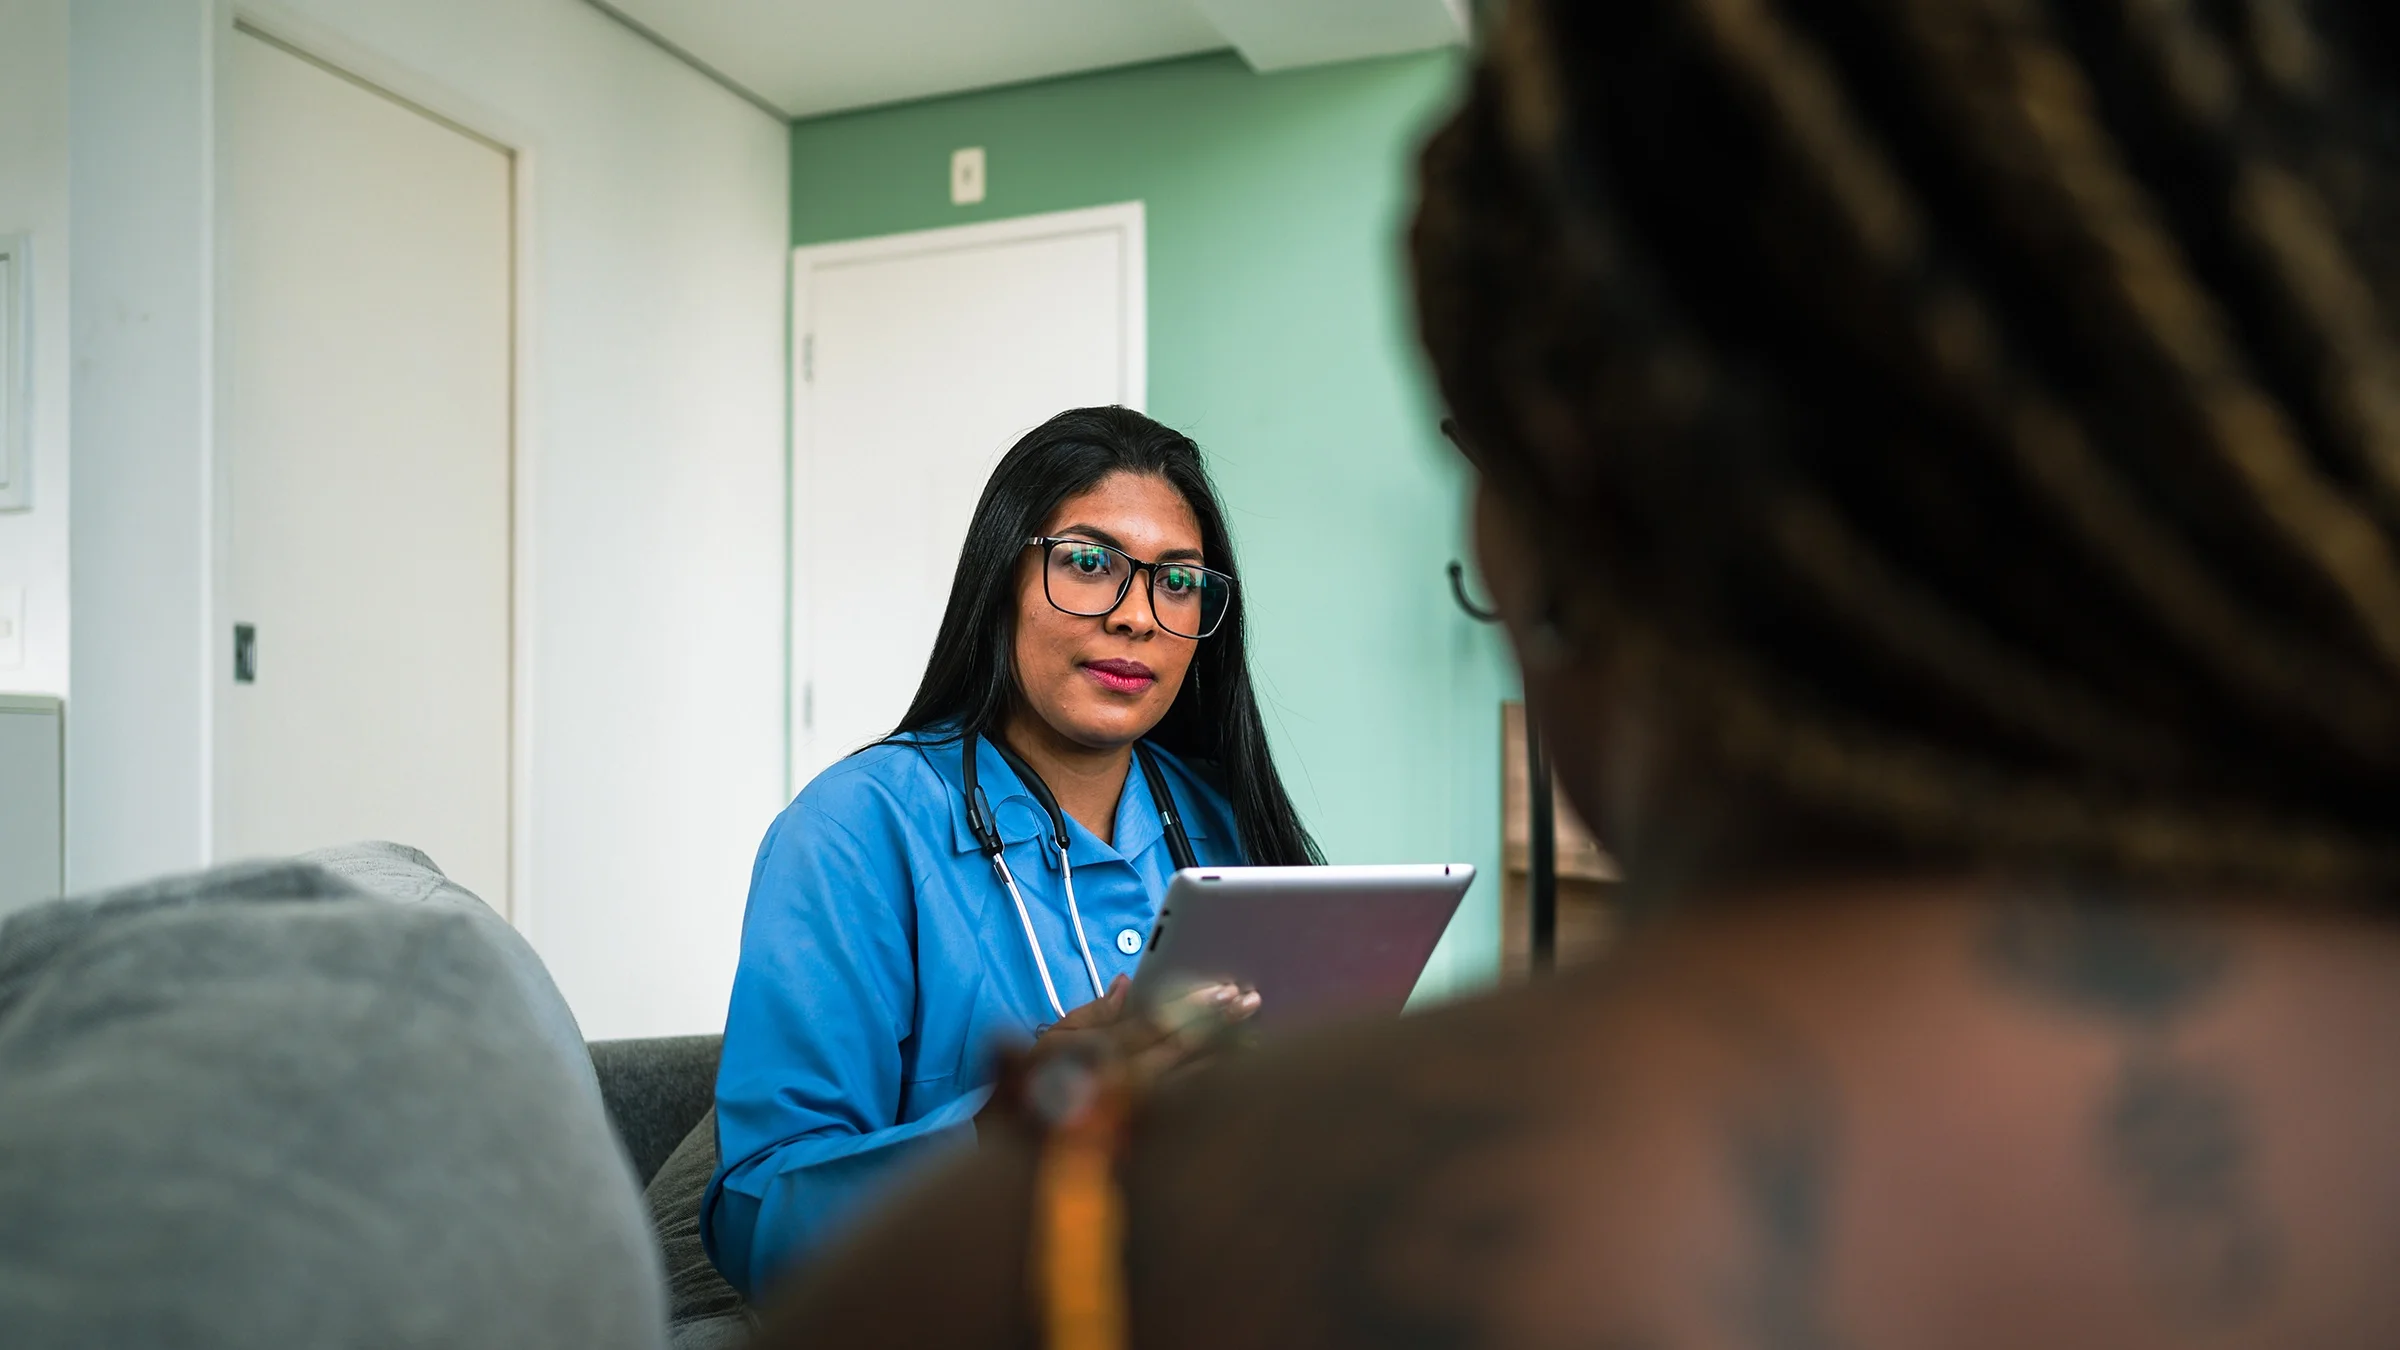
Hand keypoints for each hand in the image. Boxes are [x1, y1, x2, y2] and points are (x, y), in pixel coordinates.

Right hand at [984, 977, 1259, 1136]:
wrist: (1019, 1170)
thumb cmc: (1025, 1099)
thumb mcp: (1049, 1046)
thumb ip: (1091, 1014)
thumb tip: (1126, 983)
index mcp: (1099, 1057)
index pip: (1156, 1024)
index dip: (1193, 1006)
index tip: (1224, 990)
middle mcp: (1123, 1086)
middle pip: (1182, 1049)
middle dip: (1219, 1023)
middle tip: (1250, 1001)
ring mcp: (1138, 1119)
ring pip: (1191, 1082)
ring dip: (1226, 1054)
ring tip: (1255, 1033)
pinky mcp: (1146, 1143)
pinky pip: (1188, 1114)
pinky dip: (1214, 1092)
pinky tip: (1239, 1079)